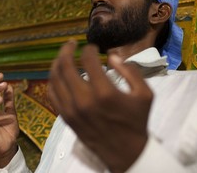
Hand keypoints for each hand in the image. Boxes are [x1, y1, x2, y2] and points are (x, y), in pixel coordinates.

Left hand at [48, 40, 152, 172]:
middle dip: (67, 49)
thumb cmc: (136, 121)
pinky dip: (53, 81)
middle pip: (65, 65)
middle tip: (71, 43)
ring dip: (57, 63)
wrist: (125, 152)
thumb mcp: (145, 94)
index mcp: (104, 92)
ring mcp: (71, 109)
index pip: (88, 60)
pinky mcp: (66, 118)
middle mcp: (83, 99)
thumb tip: (112, 56)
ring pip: (55, 78)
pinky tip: (58, 75)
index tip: (93, 48)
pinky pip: (52, 94)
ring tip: (63, 56)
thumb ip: (130, 71)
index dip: (90, 49)